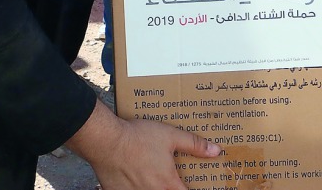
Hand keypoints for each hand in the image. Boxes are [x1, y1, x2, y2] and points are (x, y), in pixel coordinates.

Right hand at [67, 100, 219, 189]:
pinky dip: (136, 186)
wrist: (106, 141)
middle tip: (170, 177)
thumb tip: (215, 151)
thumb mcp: (170, 136)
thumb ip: (194, 145)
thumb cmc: (137, 138)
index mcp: (168, 184)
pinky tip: (133, 176)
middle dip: (172, 187)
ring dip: (154, 186)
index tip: (196, 185)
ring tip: (150, 173)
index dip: (194, 189)